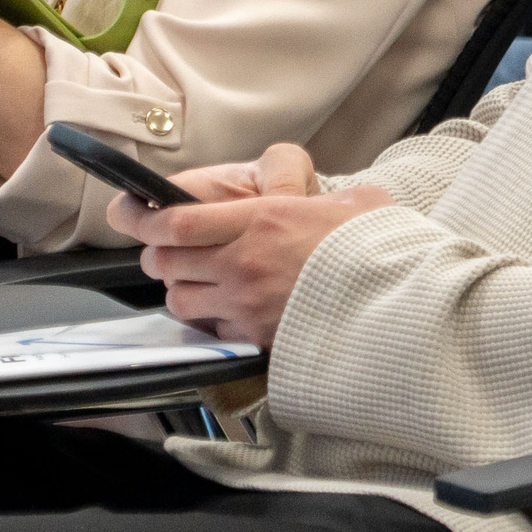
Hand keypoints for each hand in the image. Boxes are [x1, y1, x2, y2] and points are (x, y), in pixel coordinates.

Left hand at [105, 142, 393, 345]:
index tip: (136, 214)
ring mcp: (247, 303)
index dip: (147, 218)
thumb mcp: (359, 203)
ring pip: (180, 300)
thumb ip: (332, 194)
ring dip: (180, 290)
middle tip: (166, 250)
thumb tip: (336, 196)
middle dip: (158, 255)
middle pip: (167, 261)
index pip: (178, 220)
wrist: (395, 305)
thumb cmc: (377, 250)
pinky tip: (224, 312)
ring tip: (194, 283)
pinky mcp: (257, 337)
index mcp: (262, 219)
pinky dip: (208, 321)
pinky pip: (211, 330)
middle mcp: (244, 261)